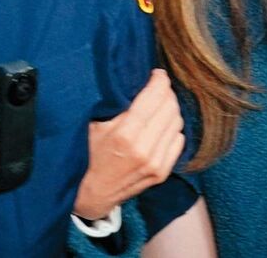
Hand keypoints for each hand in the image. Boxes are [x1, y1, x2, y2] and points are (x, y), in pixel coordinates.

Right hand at [74, 69, 184, 220]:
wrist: (90, 193)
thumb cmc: (87, 153)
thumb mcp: (93, 124)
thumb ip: (115, 103)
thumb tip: (133, 78)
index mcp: (124, 134)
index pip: (155, 96)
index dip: (159, 80)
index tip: (156, 74)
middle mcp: (144, 149)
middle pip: (170, 107)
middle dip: (166, 92)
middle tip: (157, 86)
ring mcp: (155, 163)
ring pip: (177, 122)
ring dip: (171, 108)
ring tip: (159, 104)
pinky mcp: (162, 173)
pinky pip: (179, 140)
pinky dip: (173, 128)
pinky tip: (161, 125)